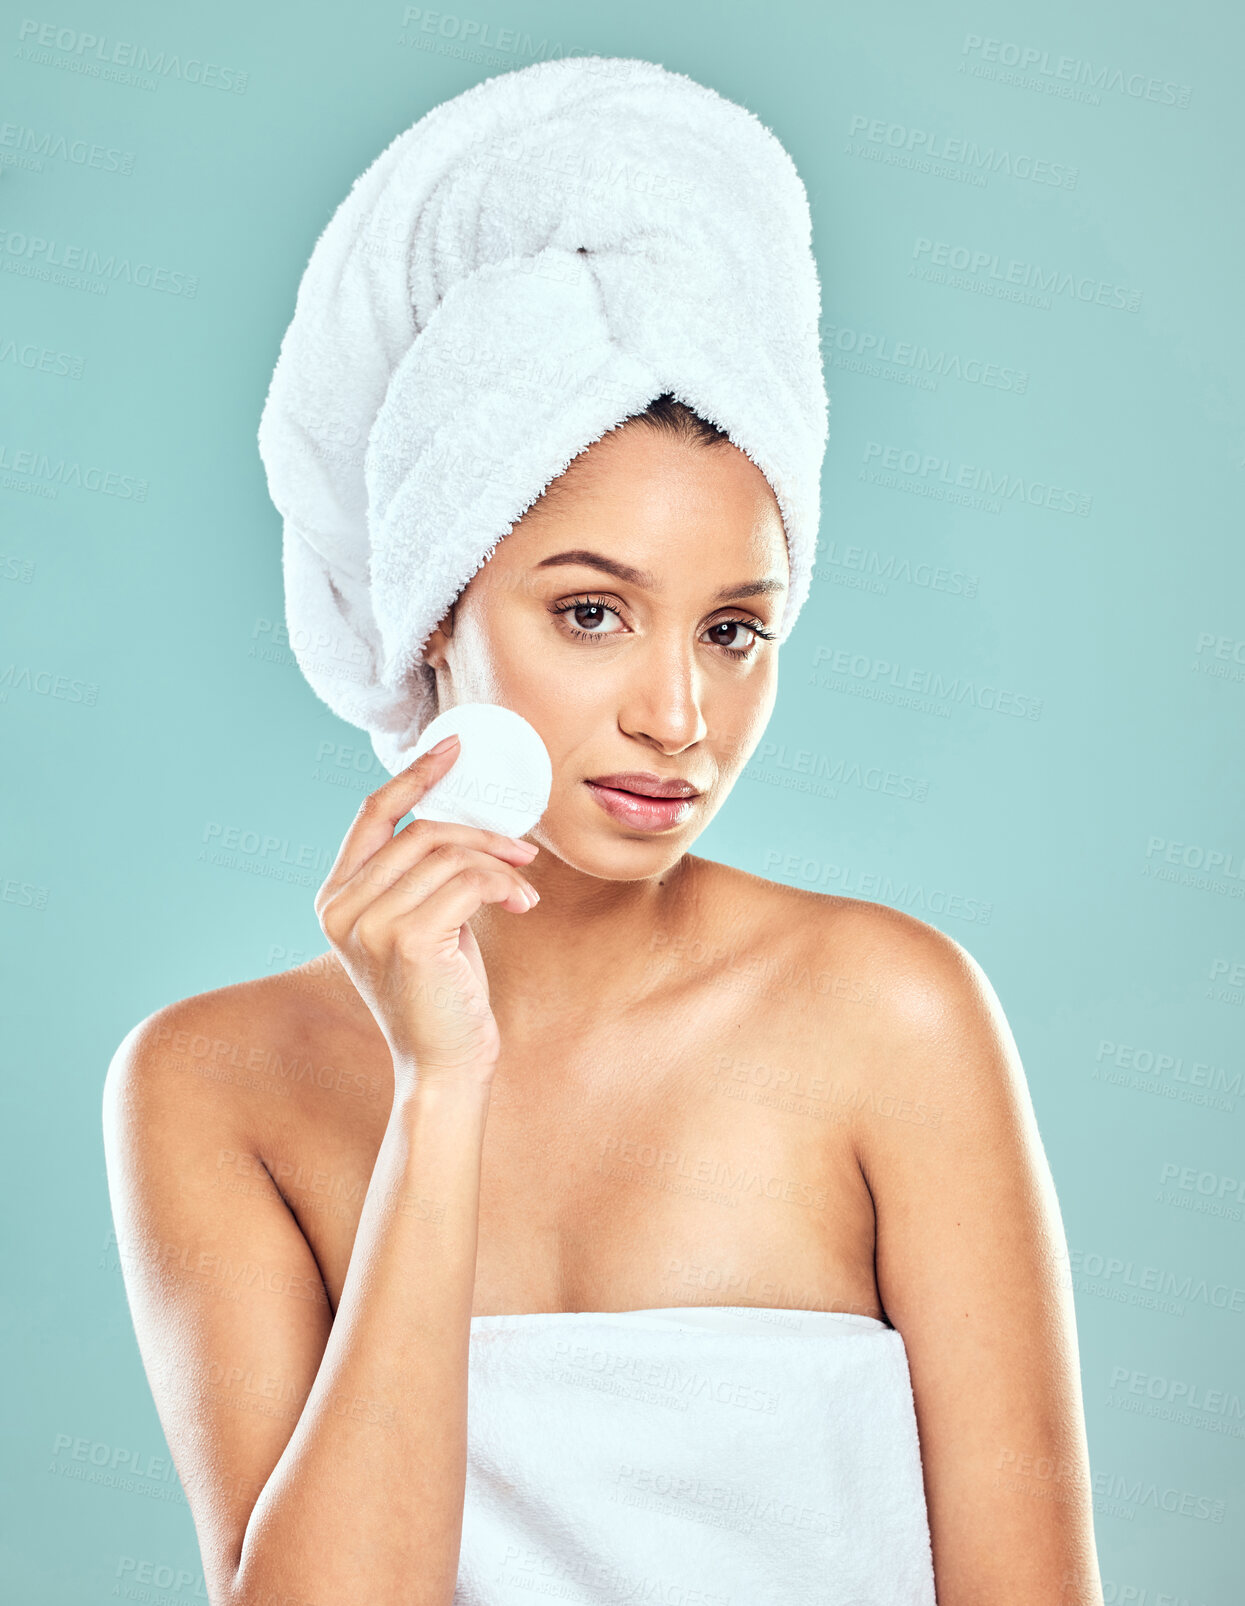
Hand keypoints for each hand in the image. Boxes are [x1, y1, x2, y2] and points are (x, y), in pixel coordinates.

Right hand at [314, 736, 539, 1089]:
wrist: (444, 1066)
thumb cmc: (441, 993)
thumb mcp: (423, 921)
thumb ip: (422, 874)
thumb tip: (466, 815)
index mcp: (336, 897)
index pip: (372, 813)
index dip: (414, 773)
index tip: (454, 746)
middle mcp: (341, 907)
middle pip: (422, 831)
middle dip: (481, 833)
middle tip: (521, 851)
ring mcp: (369, 923)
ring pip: (448, 854)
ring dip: (499, 865)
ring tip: (524, 888)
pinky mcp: (407, 938)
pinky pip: (467, 882)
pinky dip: (504, 885)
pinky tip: (522, 904)